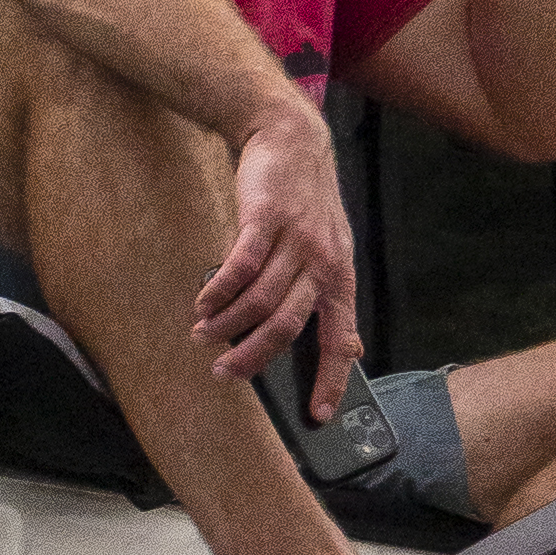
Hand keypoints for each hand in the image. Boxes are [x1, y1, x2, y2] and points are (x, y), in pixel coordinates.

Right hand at [192, 98, 360, 412]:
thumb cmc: (306, 203)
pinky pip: (241, 267)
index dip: (330, 379)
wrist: (291, 139)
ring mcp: (295, 240)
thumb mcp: (332, 251)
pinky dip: (219, 291)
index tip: (317, 415)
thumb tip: (352, 349)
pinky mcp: (266, 219)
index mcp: (340, 277)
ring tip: (203, 335)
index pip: (338, 338)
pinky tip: (204, 303)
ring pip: (260, 299)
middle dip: (253, 357)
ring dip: (226, 324)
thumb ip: (334, 300)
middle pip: (287, 326)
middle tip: (224, 373)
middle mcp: (322, 263)